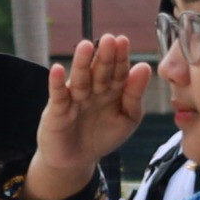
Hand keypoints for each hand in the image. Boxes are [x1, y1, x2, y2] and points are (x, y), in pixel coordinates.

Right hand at [25, 34, 150, 199]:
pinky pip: (58, 95)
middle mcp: (93, 90)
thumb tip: (143, 67)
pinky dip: (56, 83)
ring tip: (86, 46)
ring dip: (82, 63)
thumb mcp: (127, 118)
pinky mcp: (56, 111)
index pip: (118, 71)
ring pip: (80, 79)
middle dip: (104, 56)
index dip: (121, 57)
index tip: (123, 41)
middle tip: (109, 39)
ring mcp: (74, 99)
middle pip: (100, 71)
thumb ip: (135, 95)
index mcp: (113, 90)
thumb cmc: (102, 138)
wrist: (76, 161)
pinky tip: (57, 69)